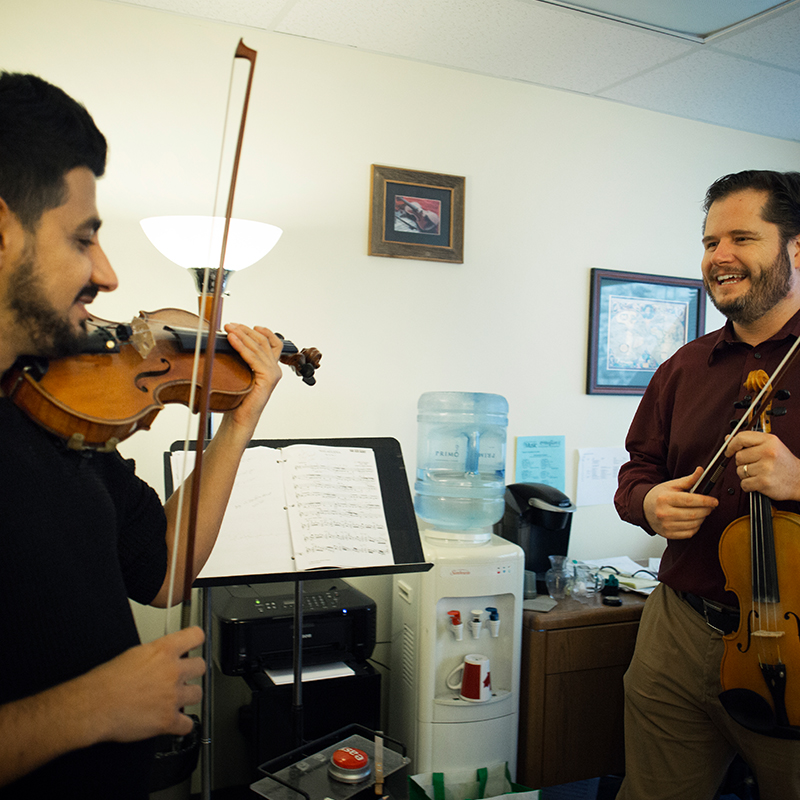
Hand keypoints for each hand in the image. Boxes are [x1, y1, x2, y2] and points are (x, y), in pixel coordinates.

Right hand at [85, 626, 204, 742]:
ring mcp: (172, 696)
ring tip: (175, 699)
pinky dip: (181, 725)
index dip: (196, 640)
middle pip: (201, 666)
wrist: (93, 706)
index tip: (196, 644)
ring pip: (198, 693)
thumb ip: (156, 654)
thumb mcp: (134, 654)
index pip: (196, 636)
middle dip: (192, 672)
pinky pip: (187, 724)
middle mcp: (172, 671)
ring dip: (188, 697)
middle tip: (182, 676)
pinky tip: (174, 722)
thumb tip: (163, 657)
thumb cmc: (105, 681)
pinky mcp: (167, 720)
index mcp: (164, 650)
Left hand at [222, 323, 282, 436]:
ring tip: (228, 328)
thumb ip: (242, 358)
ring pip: (259, 347)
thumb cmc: (238, 398)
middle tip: (230, 324)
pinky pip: (254, 358)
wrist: (239, 418)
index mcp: (270, 367)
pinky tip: (232, 339)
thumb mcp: (240, 373)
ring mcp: (272, 373)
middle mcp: (274, 369)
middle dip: (246, 330)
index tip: (247, 325)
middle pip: (263, 341)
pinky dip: (242, 347)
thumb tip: (229, 338)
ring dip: (242, 335)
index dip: (262, 331)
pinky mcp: (267, 378)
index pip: (272, 343)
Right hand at [643, 467, 718, 538]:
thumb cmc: (659, 496)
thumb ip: (688, 479)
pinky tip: (694, 520)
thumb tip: (701, 470)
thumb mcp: (672, 485)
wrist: (643, 508)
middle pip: (694, 514)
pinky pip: (689, 533)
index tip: (714, 501)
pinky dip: (695, 527)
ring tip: (701, 512)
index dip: (705, 501)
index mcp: (665, 498)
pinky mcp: (668, 534)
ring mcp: (666, 525)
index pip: (690, 500)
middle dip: (706, 510)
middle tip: (710, 506)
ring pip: (693, 524)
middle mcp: (664, 513)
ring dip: (702, 518)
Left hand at [725, 430, 799, 501]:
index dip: (731, 445)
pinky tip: (759, 481)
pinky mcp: (763, 482)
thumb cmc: (784, 463)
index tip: (729, 451)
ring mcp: (766, 468)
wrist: (799, 480)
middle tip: (756, 465)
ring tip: (759, 473)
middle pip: (738, 456)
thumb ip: (749, 441)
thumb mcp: (770, 446)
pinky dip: (748, 485)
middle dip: (743, 462)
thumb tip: (728, 438)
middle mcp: (768, 452)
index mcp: (770, 440)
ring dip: (746, 475)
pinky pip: (744, 483)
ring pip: (740, 471)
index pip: (741, 437)